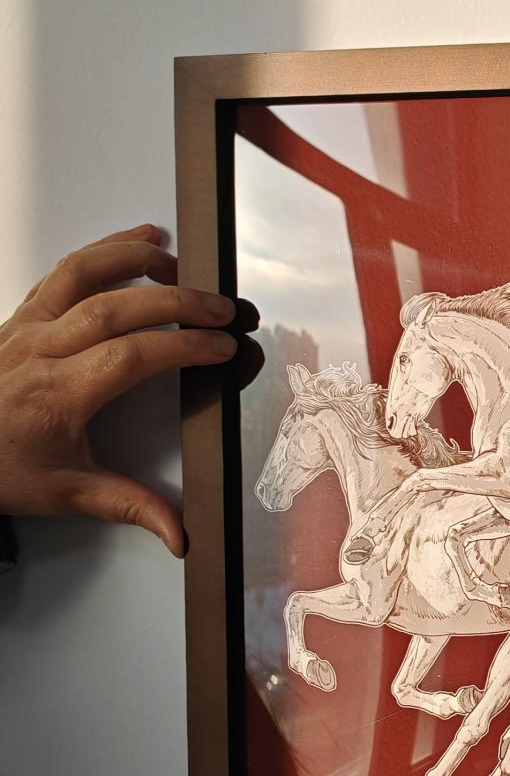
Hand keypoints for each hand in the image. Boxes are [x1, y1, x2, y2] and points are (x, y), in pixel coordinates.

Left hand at [0, 225, 246, 555]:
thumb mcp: (64, 493)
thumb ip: (129, 506)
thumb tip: (180, 534)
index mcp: (58, 394)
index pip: (132, 355)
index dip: (183, 346)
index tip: (222, 348)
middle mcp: (41, 350)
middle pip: (116, 308)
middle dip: (178, 301)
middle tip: (223, 308)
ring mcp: (27, 327)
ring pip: (83, 274)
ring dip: (135, 260)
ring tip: (179, 262)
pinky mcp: (21, 316)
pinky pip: (63, 272)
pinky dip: (101, 251)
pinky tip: (135, 241)